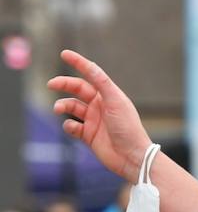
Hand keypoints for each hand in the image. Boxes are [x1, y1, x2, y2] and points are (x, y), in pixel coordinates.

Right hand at [47, 50, 153, 182]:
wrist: (132, 157)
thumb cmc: (128, 128)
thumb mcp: (116, 101)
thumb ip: (102, 83)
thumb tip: (90, 66)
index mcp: (109, 95)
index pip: (91, 75)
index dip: (79, 63)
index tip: (65, 53)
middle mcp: (100, 106)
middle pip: (77, 89)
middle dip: (63, 85)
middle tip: (51, 84)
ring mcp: (93, 120)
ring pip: (71, 107)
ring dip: (62, 105)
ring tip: (58, 109)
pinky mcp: (88, 135)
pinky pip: (71, 126)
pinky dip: (68, 125)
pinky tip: (73, 128)